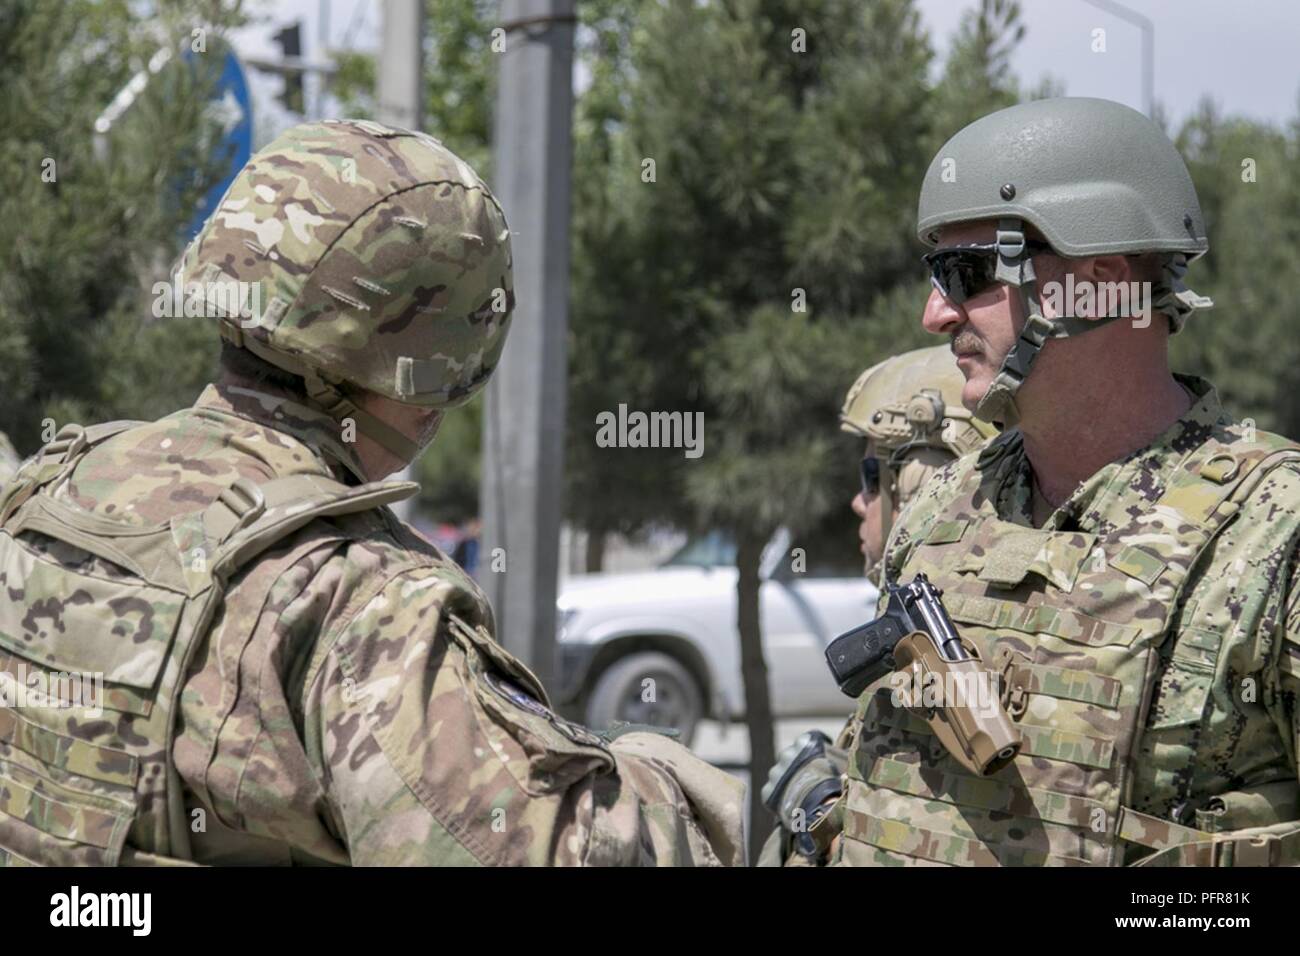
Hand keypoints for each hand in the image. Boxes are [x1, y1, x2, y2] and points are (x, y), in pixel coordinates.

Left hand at [762, 731, 843, 858]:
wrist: (821, 810)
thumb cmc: (838, 786)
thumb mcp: (842, 765)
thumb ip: (835, 757)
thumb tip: (842, 757)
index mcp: (804, 743)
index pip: (806, 740)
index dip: (814, 749)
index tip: (820, 757)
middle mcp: (786, 754)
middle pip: (789, 756)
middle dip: (797, 765)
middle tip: (808, 779)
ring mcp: (775, 773)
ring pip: (779, 774)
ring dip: (787, 781)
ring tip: (800, 795)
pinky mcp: (768, 792)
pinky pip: (772, 792)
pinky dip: (780, 797)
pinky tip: (791, 805)